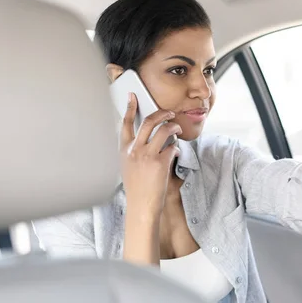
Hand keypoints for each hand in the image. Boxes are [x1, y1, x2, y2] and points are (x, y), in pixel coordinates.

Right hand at [120, 93, 180, 216]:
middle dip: (161, 113)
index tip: (132, 96)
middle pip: (148, 121)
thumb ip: (134, 151)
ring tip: (177, 129)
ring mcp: (147, 155)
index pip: (124, 123)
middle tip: (169, 112)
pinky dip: (176, 148)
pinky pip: (173, 147)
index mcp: (124, 150)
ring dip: (174, 127)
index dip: (128, 107)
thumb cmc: (137, 188)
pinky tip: (176, 153)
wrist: (141, 206)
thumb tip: (148, 138)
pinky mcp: (160, 162)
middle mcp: (134, 149)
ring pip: (164, 130)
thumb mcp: (128, 166)